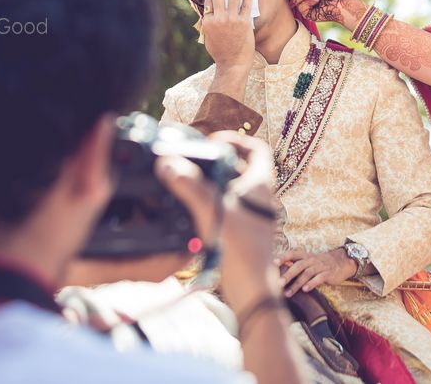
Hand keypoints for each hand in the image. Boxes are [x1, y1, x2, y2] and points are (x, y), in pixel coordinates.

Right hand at [155, 131, 280, 312]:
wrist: (252, 291)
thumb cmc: (242, 252)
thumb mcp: (213, 212)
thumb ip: (190, 187)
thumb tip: (169, 165)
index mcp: (262, 185)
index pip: (257, 149)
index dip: (237, 140)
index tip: (214, 141)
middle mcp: (260, 197)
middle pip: (241, 167)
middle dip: (217, 162)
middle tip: (194, 161)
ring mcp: (252, 215)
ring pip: (232, 188)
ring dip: (212, 183)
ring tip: (188, 182)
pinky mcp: (243, 230)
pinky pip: (226, 207)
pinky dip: (211, 202)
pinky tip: (191, 208)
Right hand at [202, 0, 255, 71]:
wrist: (233, 63)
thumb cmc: (220, 53)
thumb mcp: (209, 38)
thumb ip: (209, 24)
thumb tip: (210, 13)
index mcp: (208, 22)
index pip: (209, 1)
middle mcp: (219, 18)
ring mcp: (232, 20)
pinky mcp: (244, 23)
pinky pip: (246, 6)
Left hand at [276, 248, 357, 296]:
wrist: (341, 262)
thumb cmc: (320, 264)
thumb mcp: (309, 261)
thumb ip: (296, 265)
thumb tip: (278, 271)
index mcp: (306, 256)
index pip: (293, 254)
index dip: (284, 257)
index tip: (274, 263)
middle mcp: (312, 260)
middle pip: (298, 266)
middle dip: (288, 275)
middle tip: (278, 283)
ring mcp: (320, 266)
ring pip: (307, 274)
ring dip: (297, 284)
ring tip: (288, 293)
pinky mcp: (328, 274)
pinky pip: (319, 278)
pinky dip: (311, 284)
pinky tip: (305, 290)